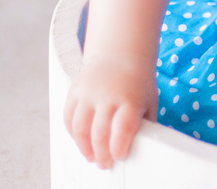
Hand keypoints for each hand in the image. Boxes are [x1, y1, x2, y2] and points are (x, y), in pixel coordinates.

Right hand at [64, 55, 159, 169]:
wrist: (121, 52)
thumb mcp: (149, 101)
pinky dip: (72, 133)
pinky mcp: (75, 90)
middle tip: (104, 163)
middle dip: (101, 154)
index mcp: (130, 99)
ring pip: (79, 128)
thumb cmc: (138, 81)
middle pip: (99, 133)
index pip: (123, 129)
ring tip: (90, 156)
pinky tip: (80, 140)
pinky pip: (68, 117)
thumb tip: (144, 147)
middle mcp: (108, 95)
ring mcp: (89, 92)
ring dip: (83, 147)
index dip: (119, 148)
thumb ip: (145, 123)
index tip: (119, 156)